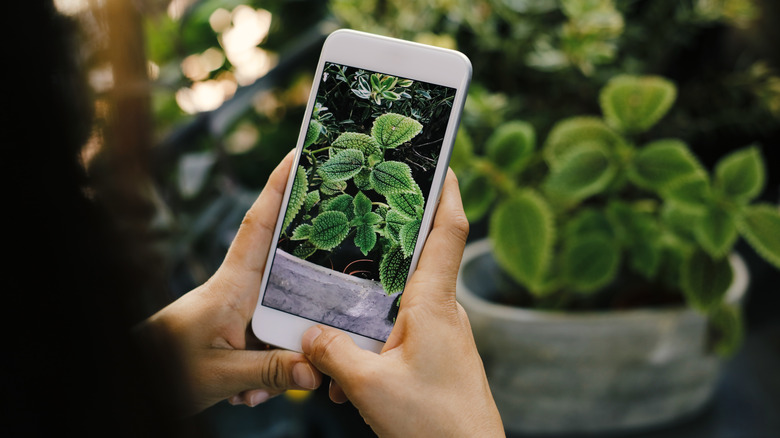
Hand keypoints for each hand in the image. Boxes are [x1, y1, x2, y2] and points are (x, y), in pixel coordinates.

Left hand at [141, 151, 322, 412]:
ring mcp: (243, 311)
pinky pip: (272, 344)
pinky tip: (249, 397)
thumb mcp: (220, 374)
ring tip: (260, 388)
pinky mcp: (243, 333)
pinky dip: (270, 371)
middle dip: (313, 263)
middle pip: (287, 265)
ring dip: (286, 351)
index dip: (278, 189)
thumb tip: (314, 369)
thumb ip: (268, 369)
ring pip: (285, 316)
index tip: (299, 155)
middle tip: (341, 250)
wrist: (140, 380)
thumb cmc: (167, 367)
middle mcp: (242, 290)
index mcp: (232, 285)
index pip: (258, 227)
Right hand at [301, 169, 504, 436]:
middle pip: (419, 259)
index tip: (441, 163)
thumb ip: (334, 353)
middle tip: (364, 217)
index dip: (446, 193)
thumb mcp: (369, 387)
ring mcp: (443, 336)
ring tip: (336, 325)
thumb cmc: (433, 424)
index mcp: (433, 305)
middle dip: (392, 239)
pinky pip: (402, 335)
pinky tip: (351, 377)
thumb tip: (311, 334)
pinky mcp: (438, 358)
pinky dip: (376, 342)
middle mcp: (443, 313)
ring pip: (402, 304)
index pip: (447, 232)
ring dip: (371, 309)